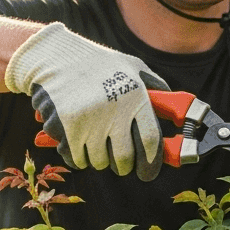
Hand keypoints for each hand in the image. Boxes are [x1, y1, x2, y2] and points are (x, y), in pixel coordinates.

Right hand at [4, 22, 168, 180]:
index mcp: (135, 95)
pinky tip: (76, 139)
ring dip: (98, 158)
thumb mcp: (133, 67)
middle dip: (123, 166)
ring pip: (99, 162)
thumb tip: (176, 113)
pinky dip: (77, 156)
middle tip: (120, 163)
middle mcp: (114, 110)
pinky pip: (76, 159)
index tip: (147, 172)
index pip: (150, 142)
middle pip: (124, 159)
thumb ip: (156, 89)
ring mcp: (89, 121)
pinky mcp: (66, 128)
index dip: (151, 163)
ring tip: (95, 141)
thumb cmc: (97, 64)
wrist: (53, 57)